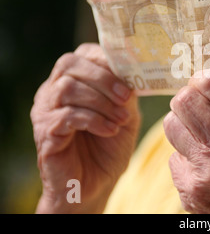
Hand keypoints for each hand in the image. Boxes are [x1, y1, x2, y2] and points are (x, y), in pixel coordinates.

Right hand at [31, 43, 140, 212]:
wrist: (95, 183)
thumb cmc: (110, 146)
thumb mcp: (125, 113)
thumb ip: (127, 91)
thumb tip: (135, 70)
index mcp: (72, 81)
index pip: (82, 55)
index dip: (106, 61)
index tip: (131, 78)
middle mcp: (53, 91)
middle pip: (70, 64)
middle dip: (103, 79)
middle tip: (126, 98)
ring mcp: (45, 110)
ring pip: (68, 88)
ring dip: (102, 102)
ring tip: (121, 119)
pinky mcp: (45, 132)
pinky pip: (67, 115)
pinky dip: (94, 120)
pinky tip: (110, 130)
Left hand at [163, 70, 209, 213]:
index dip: (202, 77)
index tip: (202, 81)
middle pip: (185, 100)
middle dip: (188, 97)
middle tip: (195, 104)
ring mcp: (207, 170)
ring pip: (171, 123)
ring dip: (182, 124)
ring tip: (197, 132)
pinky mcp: (190, 189)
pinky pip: (173, 155)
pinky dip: (185, 155)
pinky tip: (201, 163)